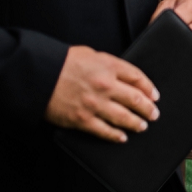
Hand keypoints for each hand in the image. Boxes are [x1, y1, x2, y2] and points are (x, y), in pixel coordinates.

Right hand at [45, 45, 159, 142]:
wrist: (37, 74)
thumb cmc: (60, 62)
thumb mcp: (89, 54)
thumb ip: (107, 64)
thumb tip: (121, 75)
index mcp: (108, 66)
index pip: (138, 77)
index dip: (150, 88)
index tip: (154, 95)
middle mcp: (105, 85)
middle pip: (136, 99)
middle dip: (148, 109)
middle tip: (154, 114)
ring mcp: (94, 104)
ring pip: (124, 118)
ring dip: (137, 123)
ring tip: (143, 126)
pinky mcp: (82, 119)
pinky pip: (104, 131)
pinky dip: (115, 136)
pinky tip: (122, 137)